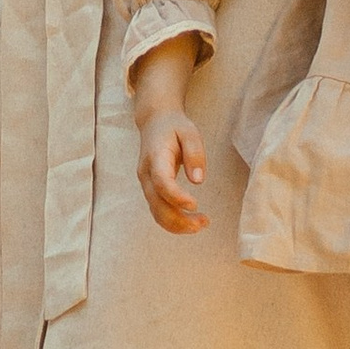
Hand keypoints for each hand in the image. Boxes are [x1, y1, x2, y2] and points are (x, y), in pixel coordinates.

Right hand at [134, 106, 210, 233]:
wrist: (154, 123)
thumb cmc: (174, 127)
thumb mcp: (190, 132)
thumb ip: (195, 154)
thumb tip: (198, 180)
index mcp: (156, 157)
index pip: (162, 182)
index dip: (177, 197)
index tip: (195, 205)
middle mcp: (146, 173)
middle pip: (157, 204)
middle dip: (179, 219)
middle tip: (203, 223)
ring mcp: (146, 183)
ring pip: (156, 212)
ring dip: (177, 225)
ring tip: (200, 225)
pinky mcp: (150, 190)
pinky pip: (157, 211)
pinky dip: (172, 222)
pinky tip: (190, 223)